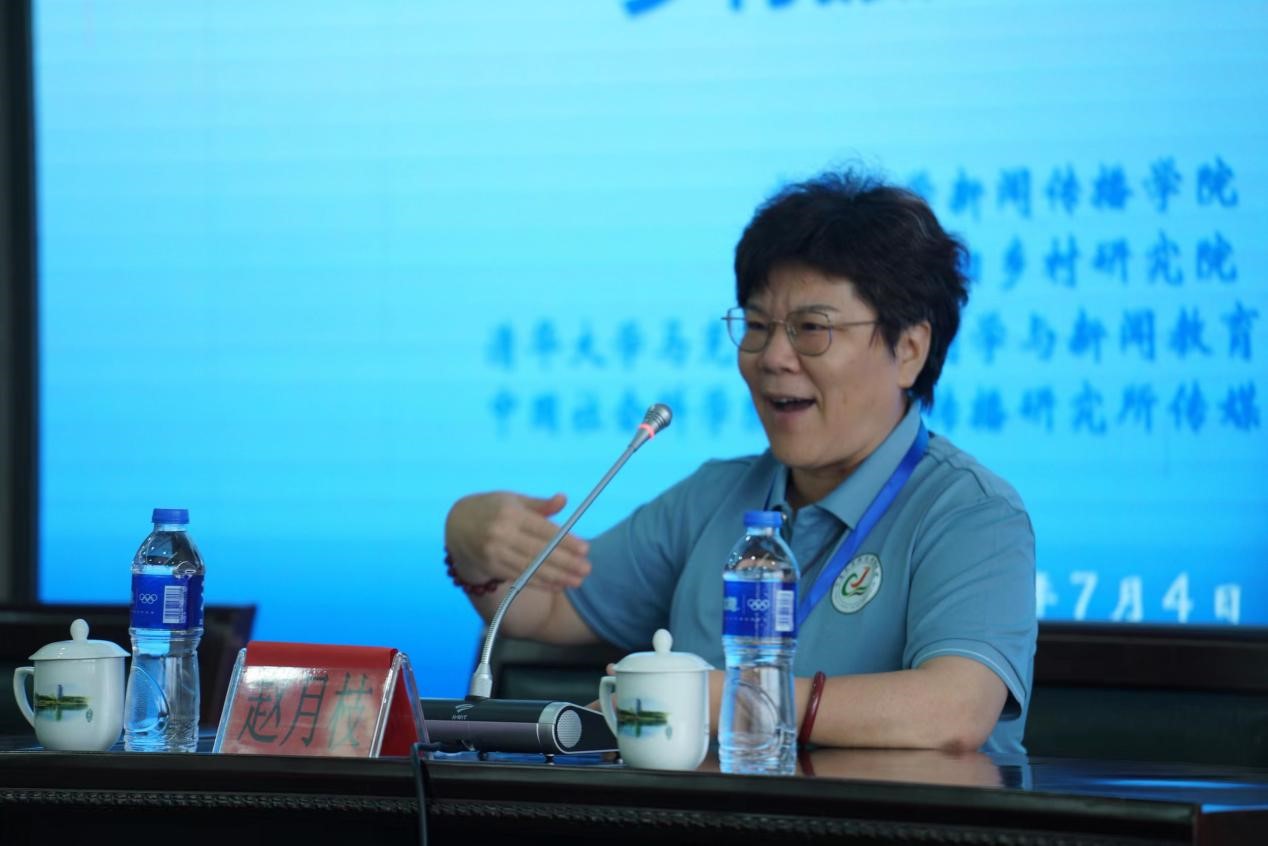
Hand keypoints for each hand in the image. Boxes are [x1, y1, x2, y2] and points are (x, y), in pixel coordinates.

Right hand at [445, 491, 591, 590]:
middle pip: (539, 552)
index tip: (585, 549)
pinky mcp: (491, 567)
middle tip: (586, 569)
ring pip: (531, 568)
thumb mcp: (513, 500)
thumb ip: (539, 504)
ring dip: (556, 577)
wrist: (457, 526)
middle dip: (565, 563)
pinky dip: (541, 583)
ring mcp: (494, 553)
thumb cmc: (493, 509)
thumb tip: (563, 500)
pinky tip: (558, 585)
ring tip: (577, 581)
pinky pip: (520, 577)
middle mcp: (500, 534)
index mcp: (510, 513)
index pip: (542, 529)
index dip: (565, 541)